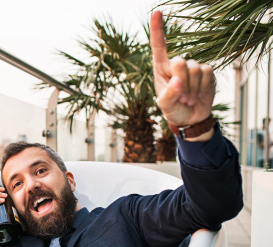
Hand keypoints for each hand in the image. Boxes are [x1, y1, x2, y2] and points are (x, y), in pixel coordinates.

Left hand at [150, 11, 215, 137]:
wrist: (191, 118)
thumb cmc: (173, 110)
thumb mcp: (165, 106)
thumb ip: (169, 95)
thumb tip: (177, 80)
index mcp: (161, 68)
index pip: (158, 46)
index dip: (157, 29)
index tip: (156, 12)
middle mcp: (176, 64)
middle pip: (179, 63)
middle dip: (181, 82)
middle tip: (181, 97)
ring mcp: (192, 66)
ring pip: (194, 69)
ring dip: (191, 88)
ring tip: (188, 98)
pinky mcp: (206, 71)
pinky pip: (206, 73)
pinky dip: (202, 87)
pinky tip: (198, 95)